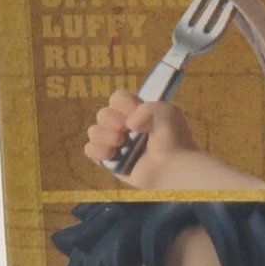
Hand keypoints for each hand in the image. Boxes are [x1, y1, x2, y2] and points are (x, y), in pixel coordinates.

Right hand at [84, 89, 202, 187]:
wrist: (174, 167)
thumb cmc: (174, 140)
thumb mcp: (167, 112)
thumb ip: (145, 108)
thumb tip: (129, 123)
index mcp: (137, 111)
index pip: (118, 98)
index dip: (123, 104)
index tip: (135, 112)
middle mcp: (125, 126)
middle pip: (103, 113)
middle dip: (112, 120)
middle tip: (127, 130)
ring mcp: (116, 144)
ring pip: (94, 131)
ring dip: (104, 135)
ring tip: (120, 143)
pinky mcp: (111, 162)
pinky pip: (90, 150)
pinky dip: (97, 150)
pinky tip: (111, 153)